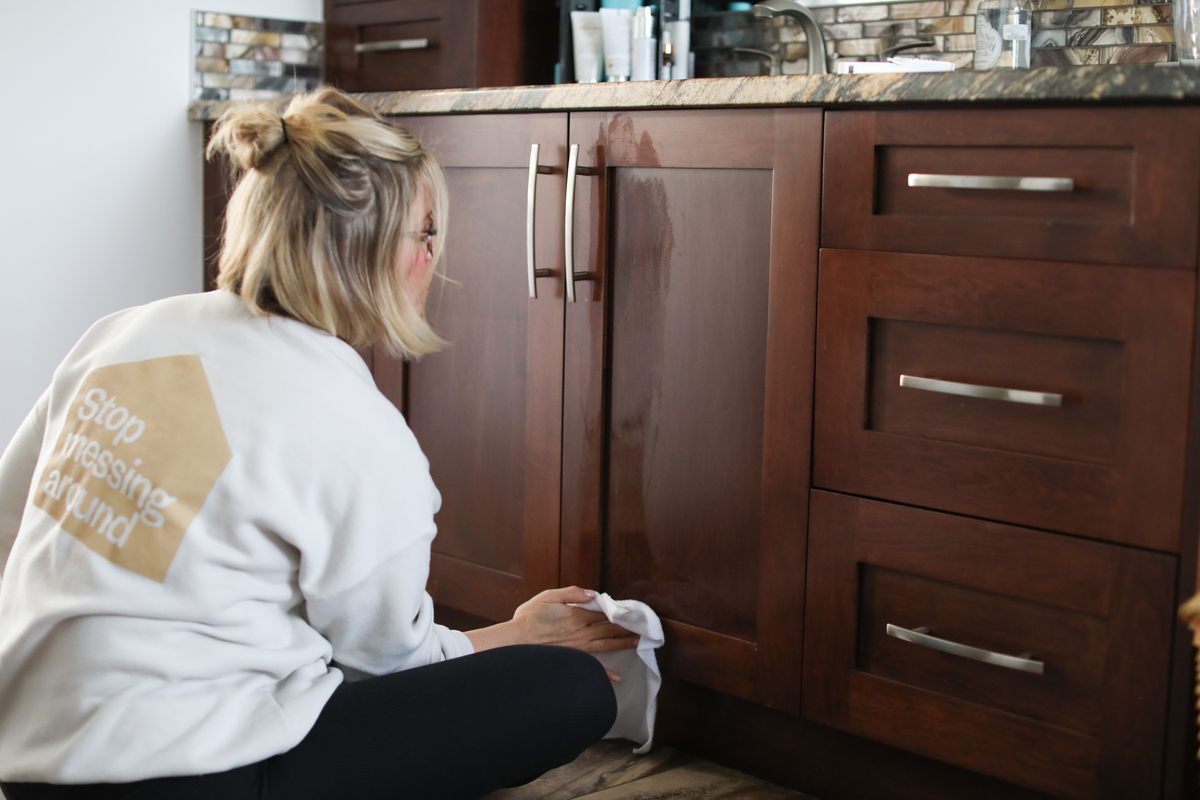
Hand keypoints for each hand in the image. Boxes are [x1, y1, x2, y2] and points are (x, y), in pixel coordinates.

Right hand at [463, 586, 639, 681]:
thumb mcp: (547, 597)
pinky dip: (605, 673)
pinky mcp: (572, 659)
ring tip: (640, 642)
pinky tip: (617, 677)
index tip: (634, 609)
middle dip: (628, 626)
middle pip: (609, 628)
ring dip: (624, 643)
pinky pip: (591, 667)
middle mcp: (580, 631)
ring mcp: (577, 648)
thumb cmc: (528, 618)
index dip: (619, 610)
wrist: (514, 642)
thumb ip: (571, 593)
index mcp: (576, 614)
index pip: (603, 611)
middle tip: (646, 625)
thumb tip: (592, 593)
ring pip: (606, 644)